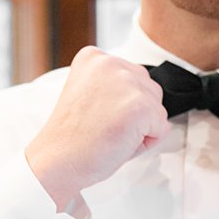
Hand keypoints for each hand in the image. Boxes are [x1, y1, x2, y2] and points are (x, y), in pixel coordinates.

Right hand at [25, 46, 170, 212]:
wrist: (57, 161)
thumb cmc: (71, 137)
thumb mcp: (89, 94)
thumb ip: (115, 86)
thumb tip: (150, 100)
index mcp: (94, 57)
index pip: (131, 77)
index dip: (119, 103)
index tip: (95, 114)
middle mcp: (110, 63)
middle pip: (148, 89)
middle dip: (134, 113)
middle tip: (103, 126)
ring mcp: (126, 83)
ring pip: (157, 107)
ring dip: (141, 126)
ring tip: (110, 133)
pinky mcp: (140, 106)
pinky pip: (161, 127)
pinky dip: (145, 142)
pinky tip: (118, 142)